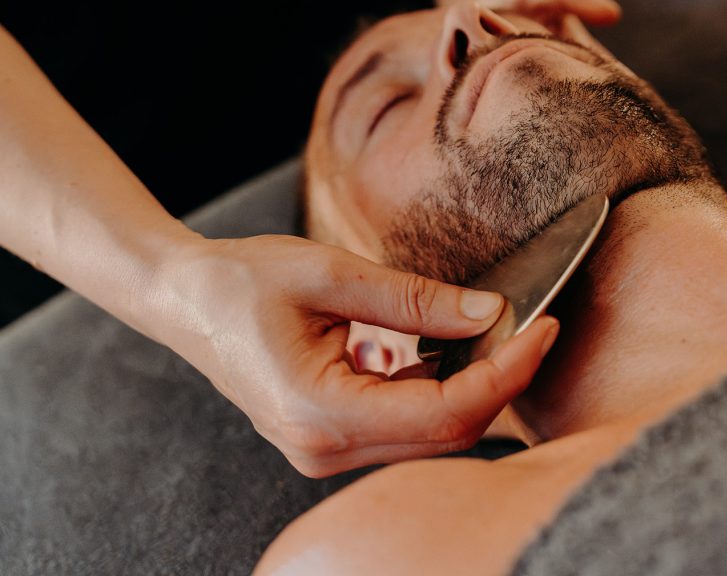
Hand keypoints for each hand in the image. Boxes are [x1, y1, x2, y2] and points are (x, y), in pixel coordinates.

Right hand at [151, 234, 558, 476]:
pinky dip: (442, 390)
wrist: (183, 300)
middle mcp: (326, 449)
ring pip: (433, 435)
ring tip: (497, 331)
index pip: (447, 413)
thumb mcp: (331, 273)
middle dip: (500, 380)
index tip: (543, 328)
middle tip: (532, 324)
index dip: (506, 373)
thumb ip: (414, 298)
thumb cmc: (242, 281)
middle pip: (448, 434)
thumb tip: (491, 313)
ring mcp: (327, 451)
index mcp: (322, 413)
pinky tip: (453, 349)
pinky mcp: (332, 439)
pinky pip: (407, 425)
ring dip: (475, 387)